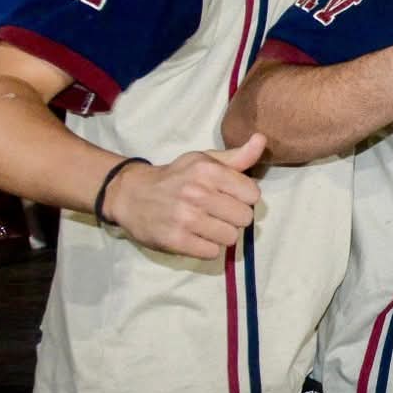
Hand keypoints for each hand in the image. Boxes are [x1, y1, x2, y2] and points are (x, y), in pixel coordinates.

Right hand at [104, 134, 266, 259]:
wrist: (130, 195)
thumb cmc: (175, 177)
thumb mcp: (203, 160)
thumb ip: (237, 156)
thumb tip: (261, 140)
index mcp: (208, 171)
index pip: (253, 194)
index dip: (245, 198)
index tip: (231, 197)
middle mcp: (197, 193)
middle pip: (244, 218)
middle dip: (235, 218)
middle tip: (219, 213)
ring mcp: (185, 218)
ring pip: (230, 237)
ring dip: (222, 234)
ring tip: (208, 226)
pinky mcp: (174, 240)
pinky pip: (212, 252)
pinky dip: (208, 248)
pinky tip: (197, 237)